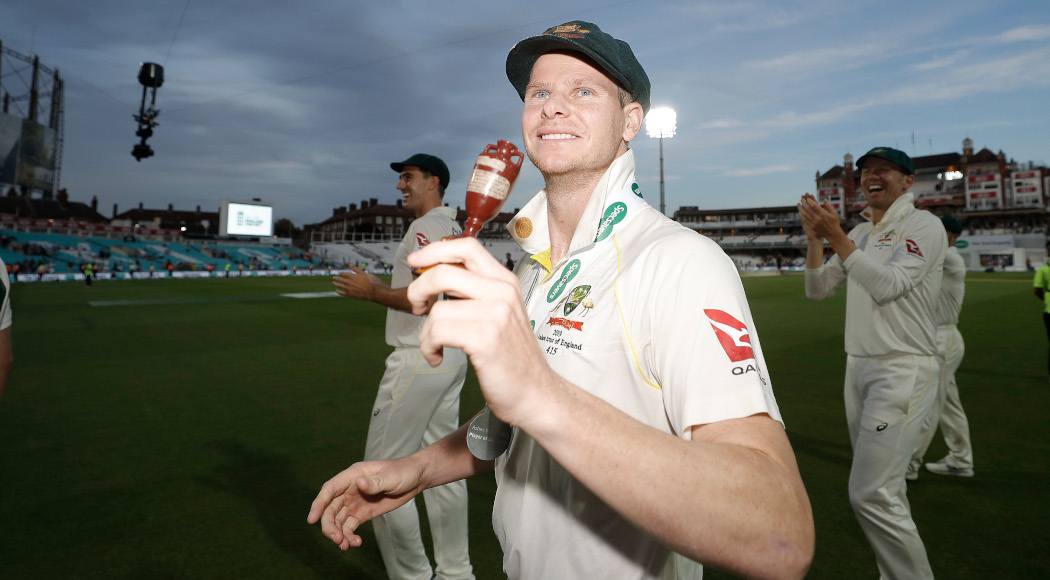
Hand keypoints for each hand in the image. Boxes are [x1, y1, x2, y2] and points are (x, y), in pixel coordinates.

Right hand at [307, 457, 425, 549]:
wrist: (416, 478)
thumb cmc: (403, 472)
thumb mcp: (391, 476)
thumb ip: (375, 482)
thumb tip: (359, 484)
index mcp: (352, 476)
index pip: (330, 489)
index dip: (319, 503)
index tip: (312, 519)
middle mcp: (349, 489)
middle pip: (330, 509)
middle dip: (329, 526)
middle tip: (337, 540)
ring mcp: (354, 502)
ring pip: (338, 520)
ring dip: (338, 534)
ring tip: (346, 546)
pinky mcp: (361, 513)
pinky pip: (349, 526)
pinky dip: (349, 536)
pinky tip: (355, 543)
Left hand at [333, 265, 378, 299]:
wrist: (372, 291)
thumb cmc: (369, 281)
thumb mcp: (363, 273)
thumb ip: (355, 269)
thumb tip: (349, 264)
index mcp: (351, 276)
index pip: (343, 274)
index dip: (341, 273)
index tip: (340, 274)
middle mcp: (348, 282)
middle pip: (340, 279)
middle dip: (336, 278)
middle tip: (334, 278)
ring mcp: (348, 288)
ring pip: (339, 285)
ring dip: (336, 284)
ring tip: (334, 283)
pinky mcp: (349, 294)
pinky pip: (341, 292)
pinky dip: (338, 291)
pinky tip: (337, 290)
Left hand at [406, 237, 555, 426]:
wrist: (535, 393)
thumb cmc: (512, 358)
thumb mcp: (500, 314)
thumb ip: (475, 293)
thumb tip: (434, 279)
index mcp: (505, 282)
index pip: (466, 246)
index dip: (434, 251)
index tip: (415, 263)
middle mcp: (503, 292)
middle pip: (444, 272)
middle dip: (417, 290)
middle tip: (416, 307)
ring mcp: (496, 314)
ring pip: (437, 309)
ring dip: (426, 332)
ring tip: (435, 346)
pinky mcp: (485, 338)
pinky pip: (437, 332)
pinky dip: (429, 347)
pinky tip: (438, 356)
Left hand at [797, 194, 841, 240]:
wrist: (833, 234)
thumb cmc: (834, 222)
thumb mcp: (834, 213)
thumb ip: (829, 206)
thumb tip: (824, 200)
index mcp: (823, 214)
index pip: (814, 205)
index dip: (810, 201)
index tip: (808, 198)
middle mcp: (817, 218)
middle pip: (808, 209)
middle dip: (804, 203)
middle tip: (802, 199)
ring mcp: (814, 223)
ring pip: (805, 214)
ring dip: (801, 209)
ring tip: (798, 204)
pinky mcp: (812, 227)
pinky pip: (805, 220)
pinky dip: (802, 215)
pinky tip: (800, 212)